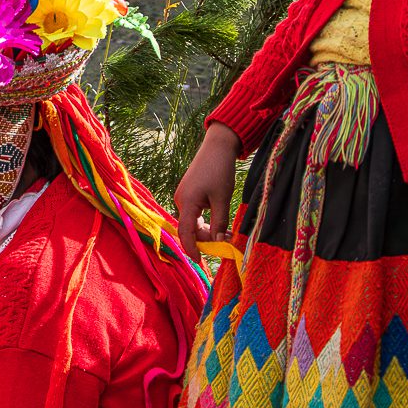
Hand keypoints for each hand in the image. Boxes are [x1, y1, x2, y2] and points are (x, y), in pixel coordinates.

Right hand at [174, 124, 242, 262]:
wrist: (217, 146)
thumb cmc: (220, 170)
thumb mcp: (223, 198)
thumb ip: (219, 221)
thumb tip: (218, 241)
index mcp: (187, 202)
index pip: (186, 233)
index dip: (192, 248)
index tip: (200, 261)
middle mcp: (181, 200)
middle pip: (189, 228)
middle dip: (204, 239)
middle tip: (225, 244)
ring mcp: (183, 196)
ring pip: (192, 221)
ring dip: (206, 230)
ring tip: (226, 233)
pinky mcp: (188, 192)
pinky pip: (194, 213)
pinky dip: (205, 220)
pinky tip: (218, 222)